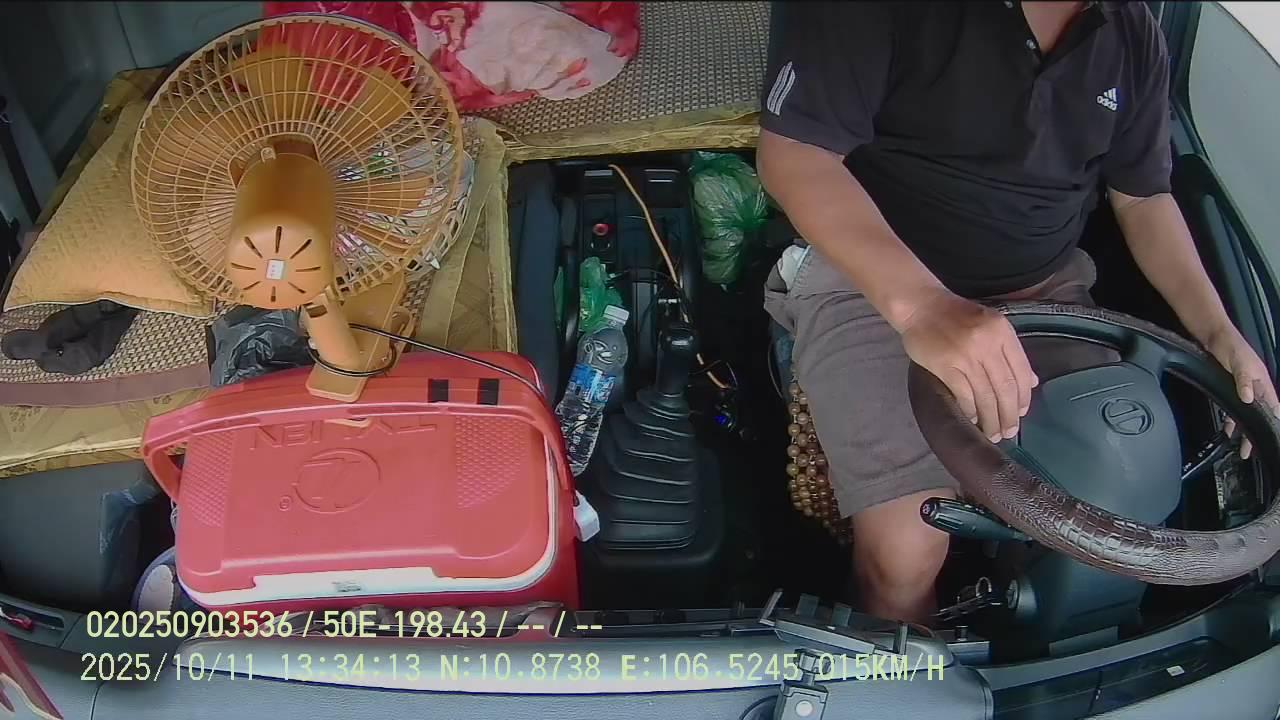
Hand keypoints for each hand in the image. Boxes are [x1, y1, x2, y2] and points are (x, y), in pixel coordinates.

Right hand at [899, 290, 1038, 442]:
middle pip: (1004, 387)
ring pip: (985, 394)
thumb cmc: (956, 316)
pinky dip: (970, 410)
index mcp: (1002, 331)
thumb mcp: (991, 325)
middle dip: (1008, 414)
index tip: (1021, 414)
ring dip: (990, 418)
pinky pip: (964, 393)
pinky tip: (972, 419)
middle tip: (1008, 433)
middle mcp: (987, 343)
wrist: (921, 306)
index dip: (1023, 397)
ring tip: (992, 433)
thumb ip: (1010, 352)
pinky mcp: (945, 365)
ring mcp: (966, 354)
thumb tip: (1030, 382)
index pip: (1020, 370)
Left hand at [1204, 324, 1279, 458]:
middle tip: (1250, 451)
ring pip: (1245, 414)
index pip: (1273, 407)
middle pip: (1259, 415)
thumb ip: (1244, 380)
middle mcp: (1255, 388)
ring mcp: (1242, 388)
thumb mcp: (1239, 362)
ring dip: (1243, 430)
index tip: (1272, 439)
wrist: (1213, 336)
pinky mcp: (1229, 388)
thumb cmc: (1230, 346)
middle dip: (1255, 434)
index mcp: (1262, 383)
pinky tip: (1228, 429)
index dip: (1273, 423)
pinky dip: (1231, 420)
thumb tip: (1249, 398)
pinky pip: (1232, 408)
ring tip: (1242, 448)